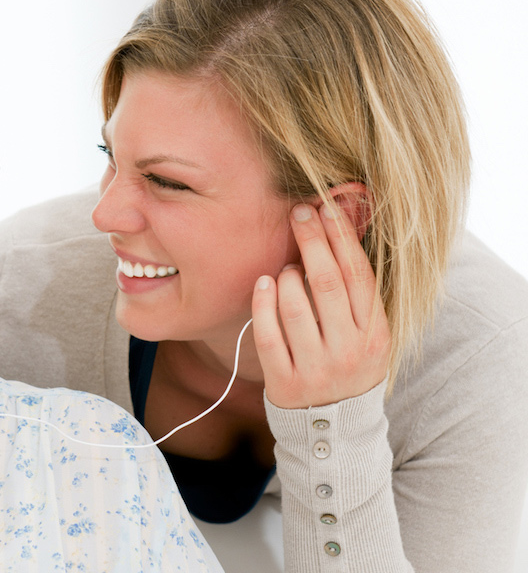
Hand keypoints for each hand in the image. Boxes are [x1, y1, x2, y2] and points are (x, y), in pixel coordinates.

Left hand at [252, 202, 390, 408]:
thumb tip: (341, 232)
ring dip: (285, 275)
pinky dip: (262, 304)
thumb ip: (356, 294)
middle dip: (311, 241)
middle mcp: (349, 351)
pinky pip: (267, 334)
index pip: (358, 276)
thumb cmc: (349, 366)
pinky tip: (262, 284)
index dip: (341, 238)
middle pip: (327, 283)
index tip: (325, 208)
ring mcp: (316, 368)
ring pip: (295, 306)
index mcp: (375, 335)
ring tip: (285, 267)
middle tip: (298, 213)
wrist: (334, 430)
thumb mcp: (367, 335)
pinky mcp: (284, 382)